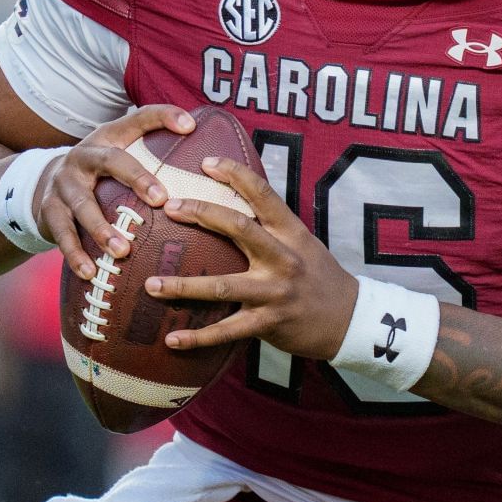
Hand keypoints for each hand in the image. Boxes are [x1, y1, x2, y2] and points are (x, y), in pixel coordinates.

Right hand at [35, 105, 195, 281]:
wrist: (44, 182)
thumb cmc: (100, 171)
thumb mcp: (121, 151)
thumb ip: (155, 148)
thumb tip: (203, 145)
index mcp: (108, 138)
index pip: (138, 118)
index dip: (163, 117)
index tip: (190, 127)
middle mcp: (85, 155)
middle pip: (111, 160)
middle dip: (136, 178)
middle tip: (161, 200)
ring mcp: (64, 183)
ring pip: (83, 204)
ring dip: (102, 228)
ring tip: (122, 250)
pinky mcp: (49, 210)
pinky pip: (62, 234)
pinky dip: (75, 254)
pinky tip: (89, 272)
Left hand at [146, 156, 359, 360]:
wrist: (350, 319)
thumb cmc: (319, 276)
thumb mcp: (303, 243)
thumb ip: (272, 227)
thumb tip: (232, 206)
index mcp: (291, 233)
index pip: (262, 194)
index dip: (235, 174)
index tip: (206, 162)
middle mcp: (282, 258)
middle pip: (239, 228)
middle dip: (201, 214)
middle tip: (169, 207)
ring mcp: (275, 292)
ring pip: (222, 286)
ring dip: (183, 286)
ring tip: (151, 284)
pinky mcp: (268, 323)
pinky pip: (226, 331)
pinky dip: (197, 337)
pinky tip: (171, 339)